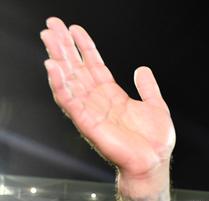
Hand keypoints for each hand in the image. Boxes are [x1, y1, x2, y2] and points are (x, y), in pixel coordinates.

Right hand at [40, 17, 175, 179]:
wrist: (153, 163)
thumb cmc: (154, 142)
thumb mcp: (156, 106)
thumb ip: (148, 88)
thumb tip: (142, 69)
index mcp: (113, 96)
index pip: (94, 66)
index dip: (85, 47)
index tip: (74, 29)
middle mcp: (98, 102)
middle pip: (77, 69)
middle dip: (65, 47)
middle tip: (51, 25)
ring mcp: (91, 112)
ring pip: (69, 81)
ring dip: (58, 60)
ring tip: (48, 40)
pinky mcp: (88, 124)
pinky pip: (70, 102)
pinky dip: (60, 85)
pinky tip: (53, 68)